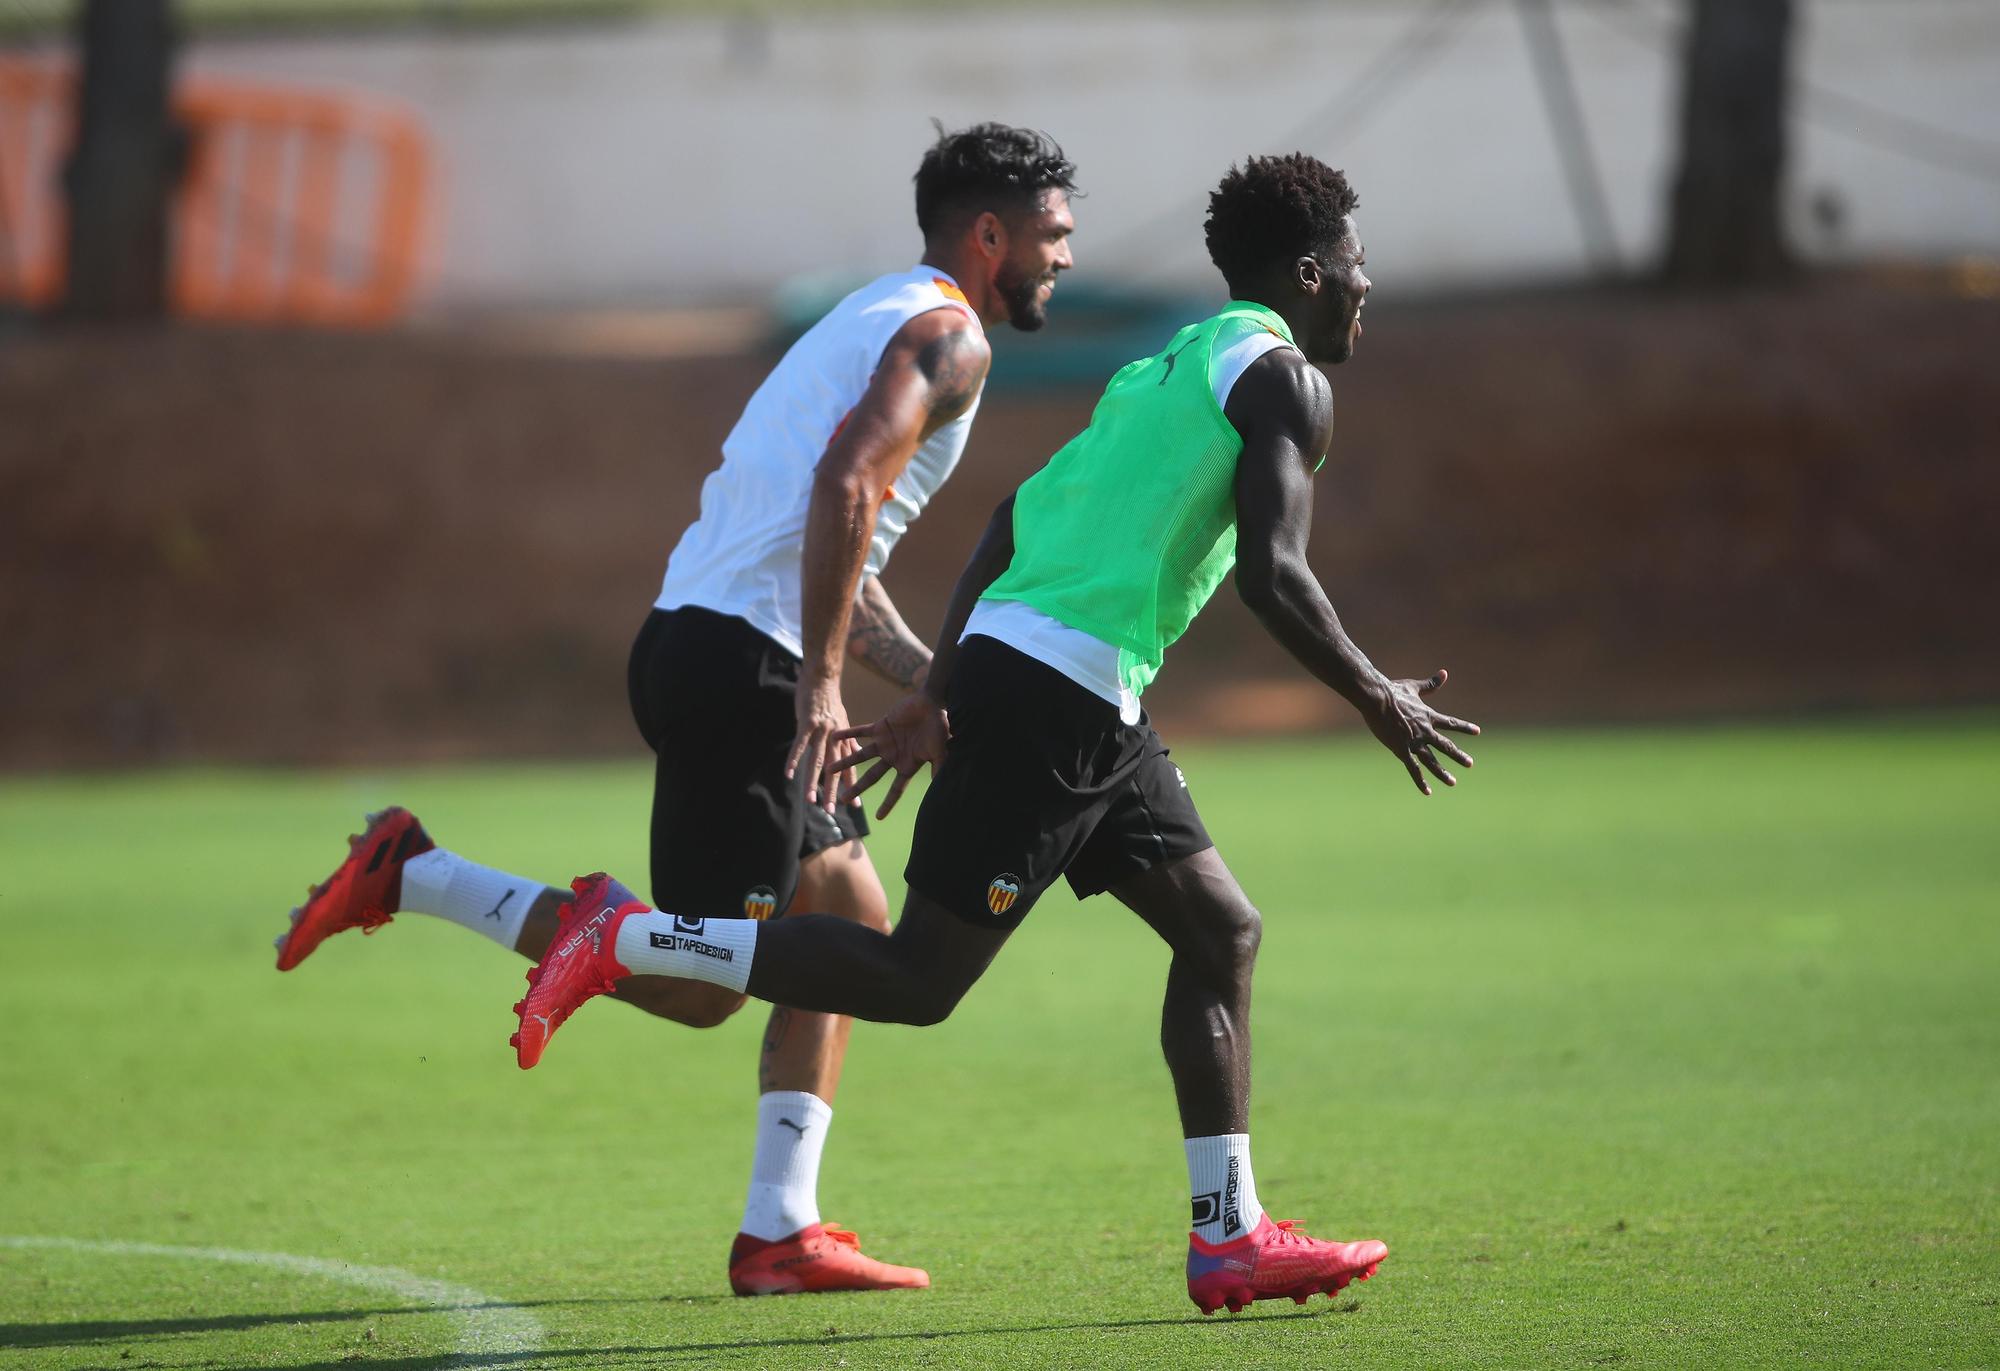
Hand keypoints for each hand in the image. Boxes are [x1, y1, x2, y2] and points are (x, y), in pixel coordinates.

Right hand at [785, 678, 852, 813]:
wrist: (822, 678)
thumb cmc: (830, 701)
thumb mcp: (843, 721)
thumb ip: (848, 740)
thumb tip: (853, 755)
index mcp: (844, 739)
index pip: (849, 767)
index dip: (851, 785)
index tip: (855, 805)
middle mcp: (835, 737)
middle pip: (834, 769)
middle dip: (832, 791)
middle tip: (831, 811)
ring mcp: (821, 731)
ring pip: (817, 761)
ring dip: (812, 782)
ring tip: (810, 800)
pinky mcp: (807, 723)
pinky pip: (799, 745)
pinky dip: (793, 760)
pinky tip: (789, 774)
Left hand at [828, 691, 950, 818]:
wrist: (932, 703)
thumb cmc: (940, 728)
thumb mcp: (940, 752)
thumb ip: (938, 769)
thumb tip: (940, 789)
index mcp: (907, 765)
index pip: (896, 789)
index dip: (888, 803)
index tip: (878, 818)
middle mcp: (893, 757)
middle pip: (871, 777)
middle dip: (857, 788)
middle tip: (842, 800)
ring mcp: (885, 742)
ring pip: (861, 756)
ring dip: (845, 762)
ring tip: (828, 770)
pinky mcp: (880, 727)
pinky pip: (860, 732)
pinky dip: (848, 734)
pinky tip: (834, 737)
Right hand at [1358, 668, 1479, 795]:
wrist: (1377, 699)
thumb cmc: (1392, 691)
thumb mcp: (1413, 687)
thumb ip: (1430, 684)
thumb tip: (1445, 673)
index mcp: (1428, 716)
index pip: (1451, 723)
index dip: (1464, 727)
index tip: (1477, 731)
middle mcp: (1425, 731)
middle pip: (1446, 745)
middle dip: (1458, 755)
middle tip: (1470, 764)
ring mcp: (1414, 742)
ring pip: (1432, 761)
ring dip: (1443, 773)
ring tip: (1452, 782)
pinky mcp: (1402, 750)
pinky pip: (1413, 769)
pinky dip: (1421, 781)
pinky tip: (1428, 792)